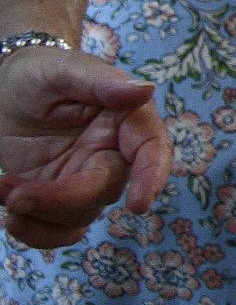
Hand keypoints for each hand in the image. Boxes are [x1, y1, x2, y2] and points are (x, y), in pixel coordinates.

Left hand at [0, 47, 171, 248]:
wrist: (2, 90)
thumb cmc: (37, 72)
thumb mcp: (63, 70)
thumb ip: (102, 81)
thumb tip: (145, 90)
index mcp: (124, 119)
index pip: (151, 149)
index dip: (151, 177)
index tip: (138, 205)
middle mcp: (111, 153)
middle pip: (104, 190)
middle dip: (62, 200)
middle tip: (15, 195)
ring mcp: (83, 178)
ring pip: (80, 216)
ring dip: (39, 215)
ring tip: (2, 192)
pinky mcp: (57, 197)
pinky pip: (60, 230)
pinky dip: (36, 234)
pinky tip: (10, 215)